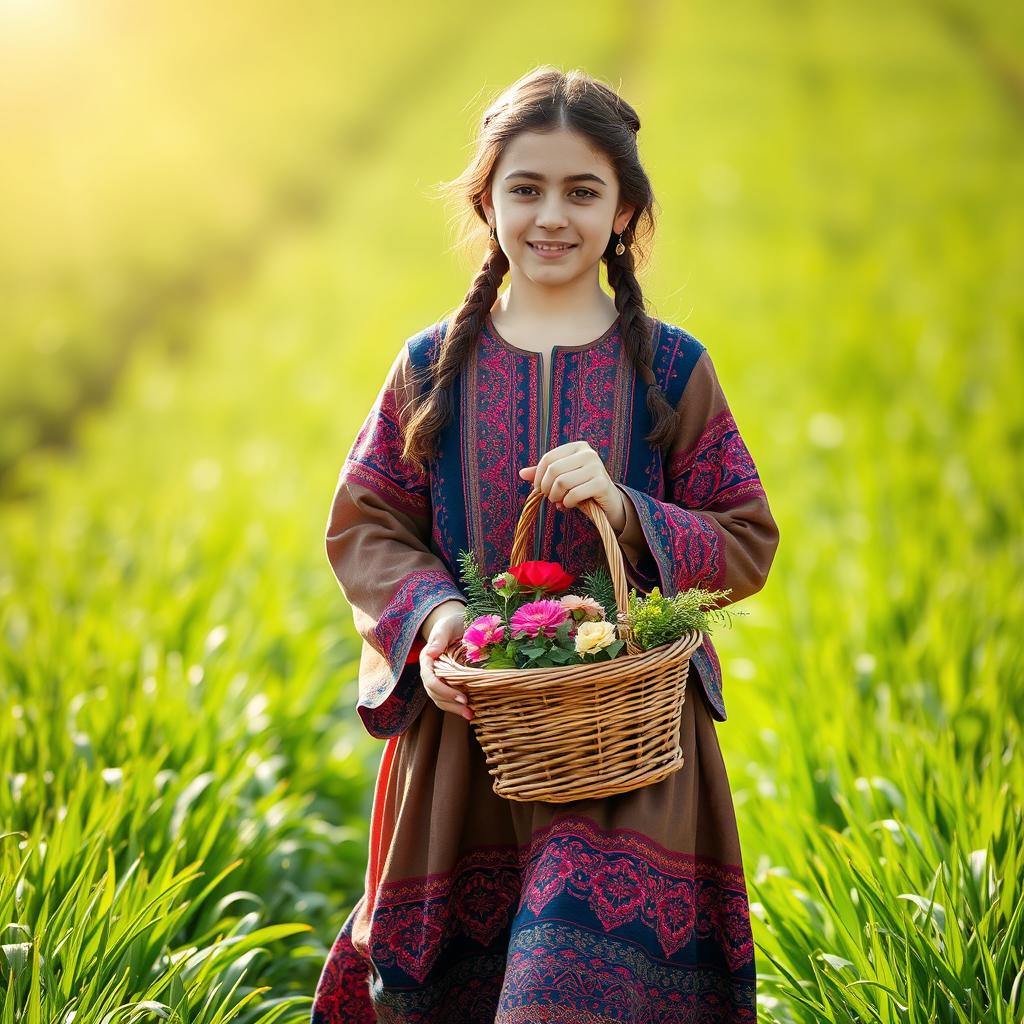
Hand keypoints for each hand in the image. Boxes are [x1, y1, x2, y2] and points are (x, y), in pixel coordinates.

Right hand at [420, 605, 473, 720]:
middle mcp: (429, 670)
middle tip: (469, 710)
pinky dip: (456, 705)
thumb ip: (440, 636)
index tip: (462, 697)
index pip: (429, 679)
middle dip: (450, 704)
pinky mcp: (447, 681)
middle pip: (434, 693)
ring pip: (439, 699)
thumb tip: (432, 651)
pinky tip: (470, 709)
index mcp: (427, 658)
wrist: (458, 624)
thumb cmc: (453, 622)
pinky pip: (447, 697)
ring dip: (453, 709)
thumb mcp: (448, 625)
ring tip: (471, 715)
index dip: (444, 690)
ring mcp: (437, 677)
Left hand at [518, 440, 626, 531]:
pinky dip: (568, 503)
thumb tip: (522, 473)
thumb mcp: (562, 479)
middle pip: (554, 470)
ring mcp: (597, 467)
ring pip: (562, 482)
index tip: (538, 489)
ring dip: (556, 497)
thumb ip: (544, 474)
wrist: (608, 503)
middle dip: (547, 488)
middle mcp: (588, 453)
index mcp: (577, 447)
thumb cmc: (582, 489)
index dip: (538, 476)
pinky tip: (571, 505)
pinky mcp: (601, 483)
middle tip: (550, 498)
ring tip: (560, 502)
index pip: (548, 458)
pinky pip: (574, 494)